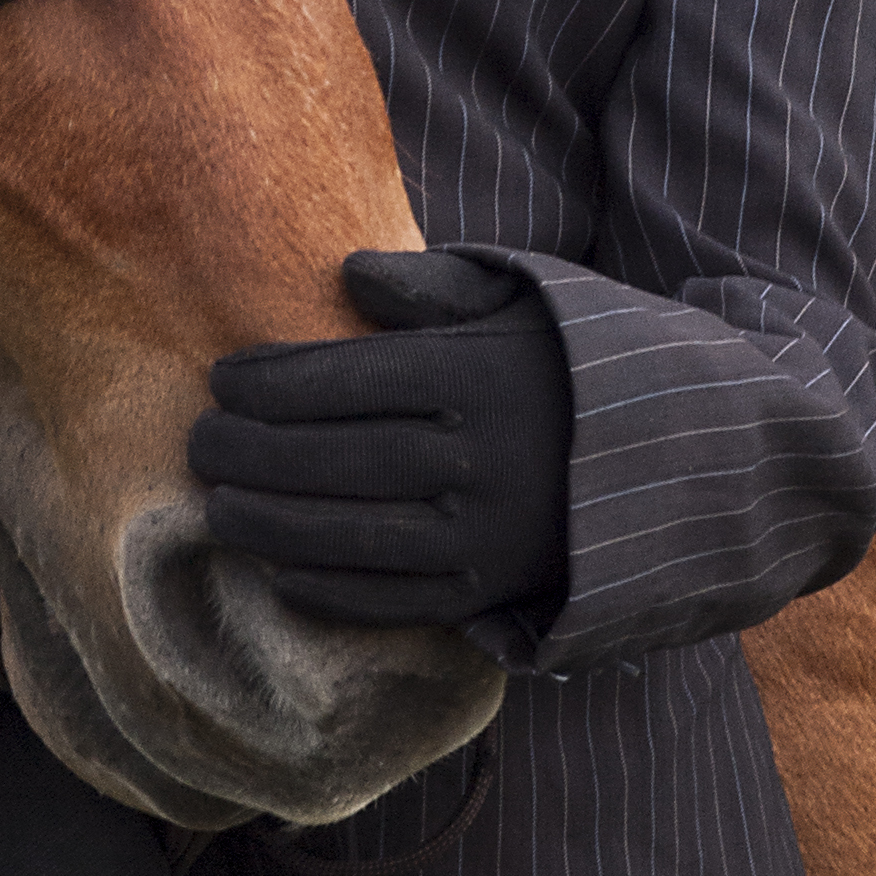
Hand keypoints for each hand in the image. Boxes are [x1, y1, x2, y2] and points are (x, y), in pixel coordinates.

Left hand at [189, 249, 572, 629]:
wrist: (678, 457)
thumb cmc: (570, 363)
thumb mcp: (521, 299)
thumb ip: (433, 285)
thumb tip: (348, 274)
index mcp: (479, 375)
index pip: (347, 380)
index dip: (271, 382)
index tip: (220, 379)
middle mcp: (480, 457)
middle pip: (336, 460)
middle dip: (251, 453)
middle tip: (197, 443)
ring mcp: (485, 533)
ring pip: (351, 536)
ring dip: (270, 525)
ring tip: (216, 506)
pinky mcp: (489, 591)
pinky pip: (390, 601)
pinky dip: (326, 591)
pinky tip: (278, 570)